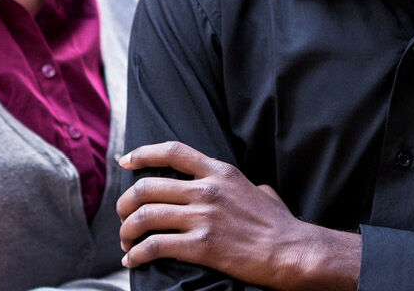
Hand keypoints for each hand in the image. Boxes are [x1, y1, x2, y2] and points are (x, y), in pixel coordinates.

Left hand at [117, 141, 358, 290]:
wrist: (291, 251)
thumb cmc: (280, 224)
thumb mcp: (260, 190)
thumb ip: (243, 185)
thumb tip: (249, 187)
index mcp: (220, 172)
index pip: (172, 152)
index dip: (142, 153)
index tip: (125, 160)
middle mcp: (207, 190)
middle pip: (147, 187)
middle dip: (125, 203)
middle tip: (123, 216)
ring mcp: (203, 217)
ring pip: (145, 216)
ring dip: (127, 231)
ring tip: (126, 243)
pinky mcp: (201, 246)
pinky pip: (155, 246)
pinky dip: (137, 254)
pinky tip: (133, 261)